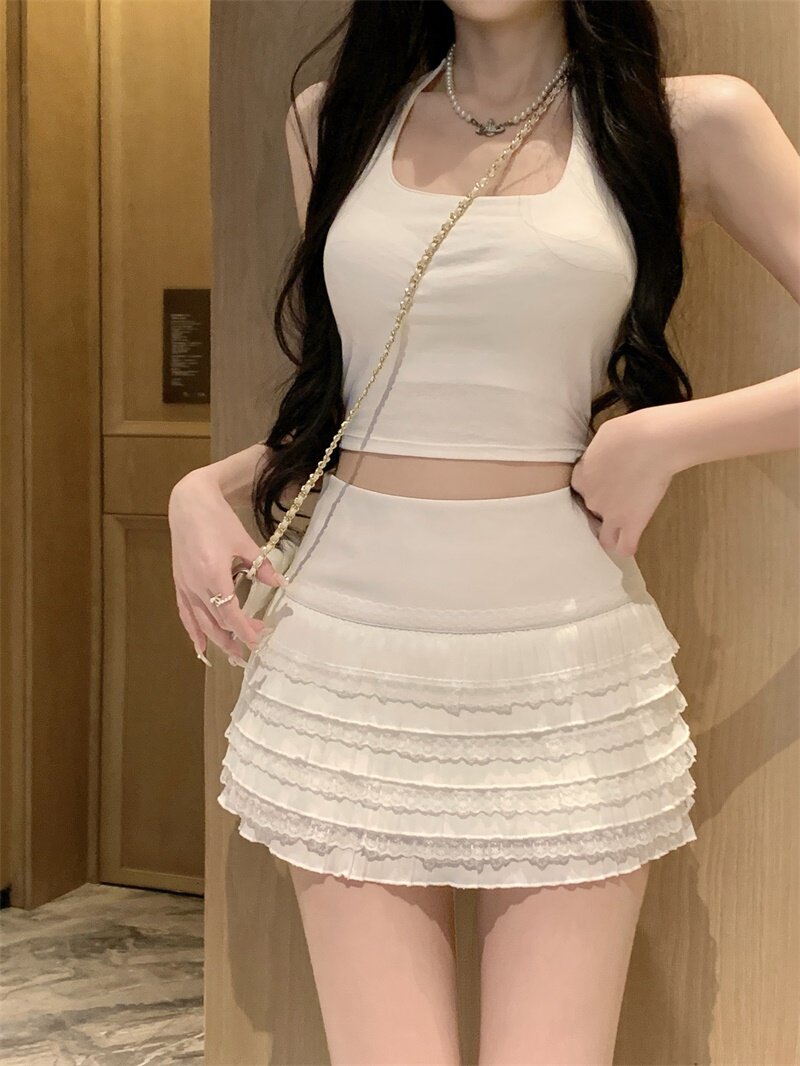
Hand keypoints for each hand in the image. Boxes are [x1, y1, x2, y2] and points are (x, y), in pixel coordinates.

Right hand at [168, 468, 285, 664]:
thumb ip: (262, 566)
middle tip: (249, 654)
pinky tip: (200, 647)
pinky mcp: (179, 583)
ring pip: (200, 622)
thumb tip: (280, 584)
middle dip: (233, 640)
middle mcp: (196, 585)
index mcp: (213, 574)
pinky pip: (185, 613)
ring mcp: (185, 585)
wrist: (188, 504)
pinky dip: (192, 631)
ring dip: (216, 641)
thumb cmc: (217, 519)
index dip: (244, 629)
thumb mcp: (244, 542)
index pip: (230, 612)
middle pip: (215, 622)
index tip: (259, 638)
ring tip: (231, 655)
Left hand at [570, 407, 676, 556]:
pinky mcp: (632, 523)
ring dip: (610, 533)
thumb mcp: (603, 436)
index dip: (594, 484)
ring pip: (603, 537)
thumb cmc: (631, 431)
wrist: (653, 441)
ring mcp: (611, 514)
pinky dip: (626, 546)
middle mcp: (591, 499)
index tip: (607, 479)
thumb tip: (604, 459)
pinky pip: (625, 547)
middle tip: (623, 494)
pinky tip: (631, 541)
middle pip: (593, 509)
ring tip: (621, 527)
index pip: (580, 488)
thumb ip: (598, 455)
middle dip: (605, 504)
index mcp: (581, 476)